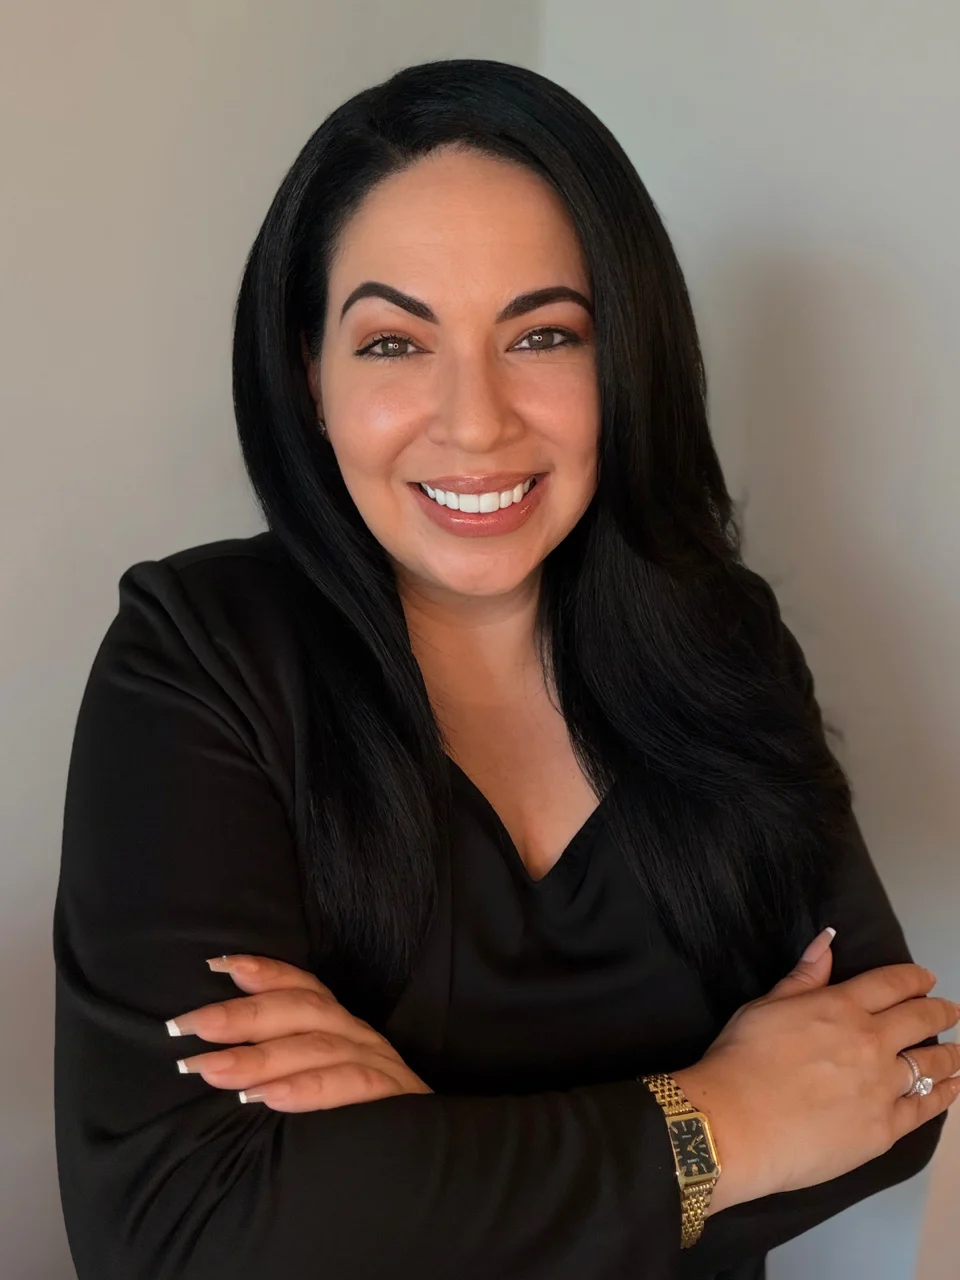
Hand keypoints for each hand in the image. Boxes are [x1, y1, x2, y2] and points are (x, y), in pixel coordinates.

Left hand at [166, 954, 432, 1109]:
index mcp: (340, 1028)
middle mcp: (359, 1037)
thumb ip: (279, 1069)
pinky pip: (351, 1085)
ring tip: (212, 1069)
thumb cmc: (356, 1128)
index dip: (265, 972)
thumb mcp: (317, 1086)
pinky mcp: (396, 1099)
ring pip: (317, 1047)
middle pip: (301, 1011)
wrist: (426, 1167)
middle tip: (186, 1026)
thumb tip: (212, 1060)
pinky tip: (270, 1098)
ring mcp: (380, 1064)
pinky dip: (308, 1088)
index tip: (217, 966)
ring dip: (262, 1056)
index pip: (303, 988)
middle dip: (241, 1015)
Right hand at [673, 928, 959, 1212]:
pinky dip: (944, 1094)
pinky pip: (926, 1107)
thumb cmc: (741, 1062)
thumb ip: (804, 977)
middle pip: (920, 1019)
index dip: (914, 978)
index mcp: (841, 1008)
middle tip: (950, 1011)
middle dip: (940, 1011)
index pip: (891, 983)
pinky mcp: (884, 1127)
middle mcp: (870, 1042)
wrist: (738, 1124)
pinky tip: (952, 1088)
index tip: (926, 978)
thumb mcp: (765, 1006)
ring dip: (949, 1054)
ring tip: (958, 1052)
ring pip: (931, 1063)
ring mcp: (881, 1086)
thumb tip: (827, 941)